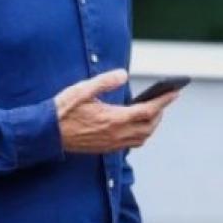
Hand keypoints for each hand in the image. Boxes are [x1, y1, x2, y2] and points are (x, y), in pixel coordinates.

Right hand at [54, 69, 178, 153]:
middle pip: (149, 127)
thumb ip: (105, 81)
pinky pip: (131, 144)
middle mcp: (116, 134)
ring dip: (151, 126)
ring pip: (142, 138)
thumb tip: (124, 74)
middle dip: (160, 113)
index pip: (147, 111)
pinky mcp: (105, 148)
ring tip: (153, 112)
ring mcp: (111, 144)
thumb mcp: (83, 89)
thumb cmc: (64, 110)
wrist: (48, 133)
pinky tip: (136, 125)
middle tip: (165, 100)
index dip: (163, 102)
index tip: (174, 93)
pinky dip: (140, 134)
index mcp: (113, 119)